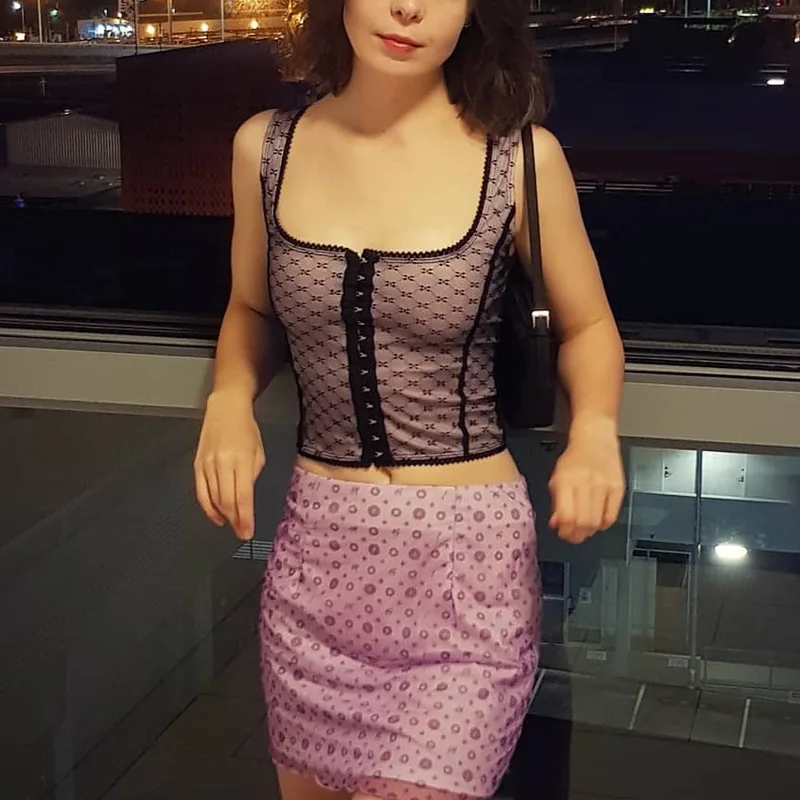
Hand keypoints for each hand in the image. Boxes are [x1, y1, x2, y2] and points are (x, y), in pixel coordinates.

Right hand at [194, 391, 265, 540]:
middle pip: (227, 501)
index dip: (245, 518)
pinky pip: (201, 492)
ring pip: (213, 499)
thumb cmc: (246, 429)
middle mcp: (222, 462)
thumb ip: (252, 475)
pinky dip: (208, 507)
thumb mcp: (259, 452)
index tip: (248, 532)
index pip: (243, 496)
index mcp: (242, 459)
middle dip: (235, 521)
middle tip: (242, 532)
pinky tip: (216, 516)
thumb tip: (245, 498)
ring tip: (232, 525)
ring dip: (223, 516)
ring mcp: (207, 464)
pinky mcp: (197, 465)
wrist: (225, 408)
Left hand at [548, 415, 625, 543]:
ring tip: (584, 530)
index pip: (567, 515)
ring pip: (596, 521)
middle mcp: (586, 483)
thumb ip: (556, 502)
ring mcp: (604, 486)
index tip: (563, 533)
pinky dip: (603, 524)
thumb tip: (556, 524)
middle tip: (573, 536)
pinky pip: (611, 516)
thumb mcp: (557, 477)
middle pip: (582, 522)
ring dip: (589, 531)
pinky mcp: (618, 488)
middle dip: (576, 535)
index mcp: (567, 480)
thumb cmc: (574, 458)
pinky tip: (597, 521)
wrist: (595, 438)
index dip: (565, 530)